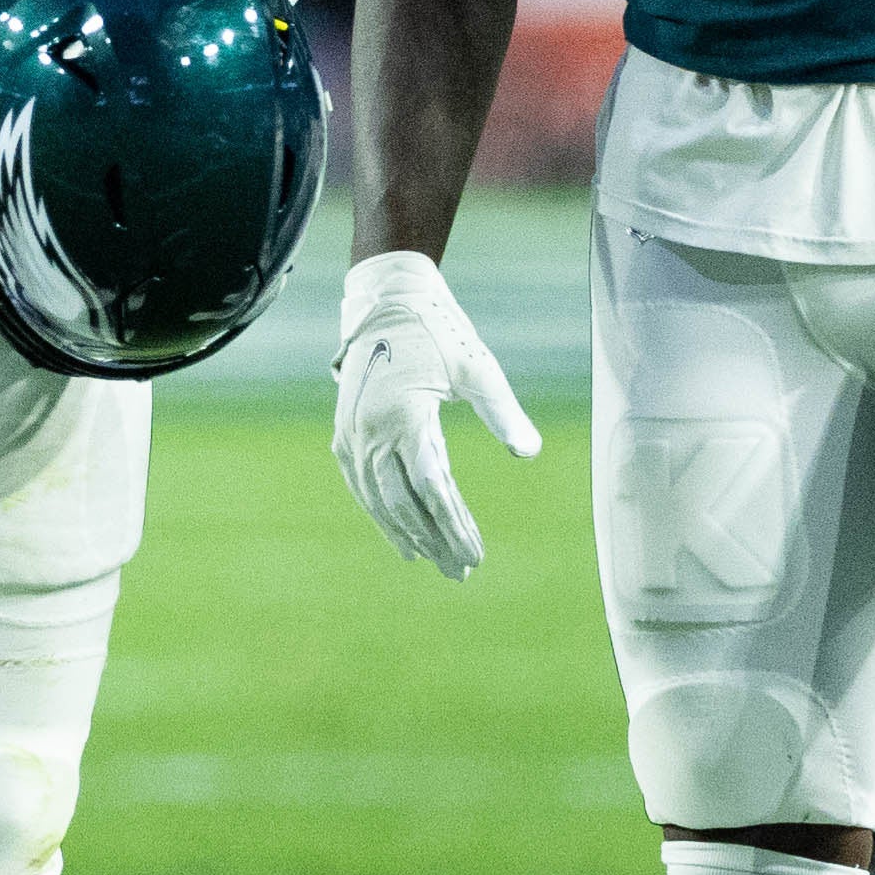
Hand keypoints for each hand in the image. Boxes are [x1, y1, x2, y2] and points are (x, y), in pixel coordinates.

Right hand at [331, 248, 541, 578]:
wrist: (387, 301)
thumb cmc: (440, 333)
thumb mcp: (478, 368)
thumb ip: (503, 412)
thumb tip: (529, 453)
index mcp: (405, 416)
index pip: (433, 489)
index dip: (455, 526)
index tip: (476, 554)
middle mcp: (372, 432)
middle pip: (404, 504)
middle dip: (435, 541)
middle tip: (462, 572)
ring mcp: (353, 435)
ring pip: (378, 501)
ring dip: (407, 535)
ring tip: (435, 562)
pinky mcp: (345, 435)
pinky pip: (361, 486)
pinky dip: (380, 515)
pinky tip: (401, 537)